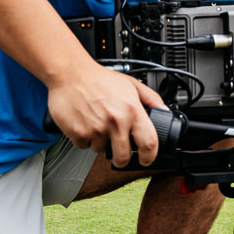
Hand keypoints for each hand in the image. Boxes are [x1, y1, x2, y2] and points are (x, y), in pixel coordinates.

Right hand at [46, 63, 161, 167]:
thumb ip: (151, 98)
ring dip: (101, 143)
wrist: (70, 73)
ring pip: (101, 151)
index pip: (148, 143)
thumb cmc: (99, 78)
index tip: (146, 160)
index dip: (150, 157)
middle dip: (123, 159)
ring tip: (98, 124)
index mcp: (131, 110)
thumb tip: (163, 112)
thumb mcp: (131, 84)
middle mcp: (115, 121)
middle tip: (120, 153)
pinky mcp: (78, 133)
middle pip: (123, 156)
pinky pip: (85, 146)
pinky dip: (85, 139)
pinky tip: (86, 123)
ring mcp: (96, 129)